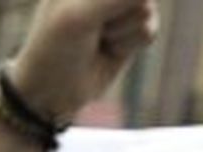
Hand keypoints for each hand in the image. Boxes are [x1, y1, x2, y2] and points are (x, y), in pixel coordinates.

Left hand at [8, 0, 156, 123]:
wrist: (53, 92)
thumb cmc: (56, 50)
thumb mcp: (81, 17)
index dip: (110, 3)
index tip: (86, 19)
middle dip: (117, 14)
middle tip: (91, 28)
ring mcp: (119, 7)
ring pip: (147, 10)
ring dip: (121, 31)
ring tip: (97, 39)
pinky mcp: (130, 31)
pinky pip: (149, 31)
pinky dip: (128, 45)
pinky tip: (108, 49)